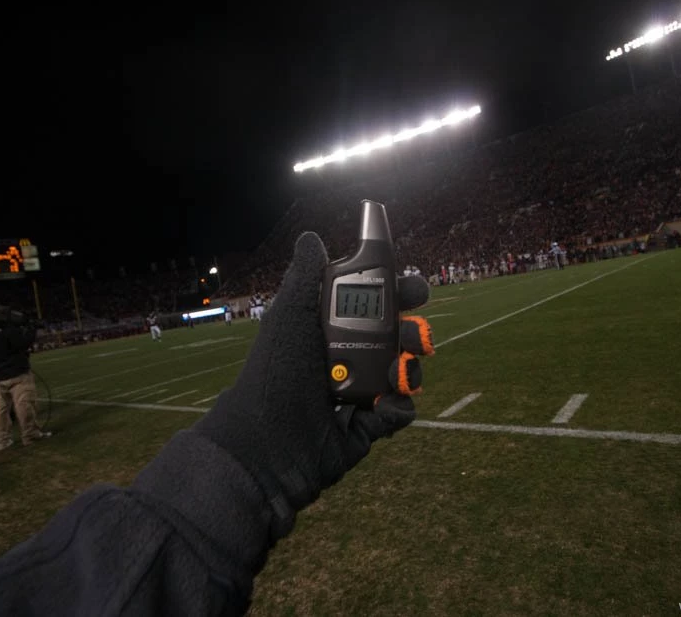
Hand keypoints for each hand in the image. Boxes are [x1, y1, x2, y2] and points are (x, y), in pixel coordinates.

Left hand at [196, 232, 433, 540]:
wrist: (266, 442)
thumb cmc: (273, 374)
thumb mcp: (288, 317)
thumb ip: (305, 276)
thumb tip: (313, 237)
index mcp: (330, 327)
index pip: (373, 302)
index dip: (398, 292)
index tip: (413, 288)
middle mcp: (347, 356)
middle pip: (398, 334)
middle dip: (413, 329)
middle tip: (414, 330)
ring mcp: (360, 391)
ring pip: (405, 370)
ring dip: (410, 366)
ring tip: (397, 370)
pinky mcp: (368, 424)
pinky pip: (400, 411)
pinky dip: (399, 406)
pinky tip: (383, 404)